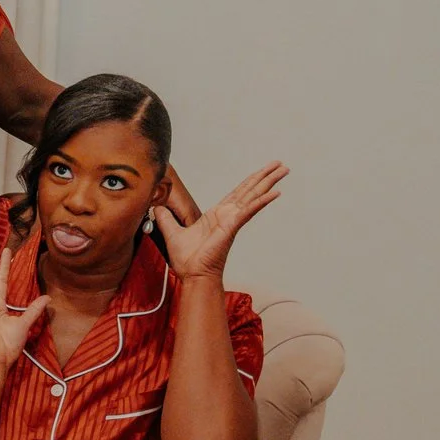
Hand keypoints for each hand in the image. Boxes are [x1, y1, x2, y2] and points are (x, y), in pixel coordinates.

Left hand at [155, 162, 285, 281]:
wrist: (193, 275)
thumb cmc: (188, 260)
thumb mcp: (172, 232)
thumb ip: (166, 218)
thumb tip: (156, 205)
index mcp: (217, 215)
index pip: (237, 193)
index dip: (250, 181)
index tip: (262, 171)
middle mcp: (228, 215)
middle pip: (249, 190)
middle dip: (264, 176)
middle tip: (280, 164)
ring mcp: (232, 221)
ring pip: (253, 196)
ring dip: (268, 182)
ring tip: (283, 170)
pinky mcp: (231, 227)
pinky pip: (248, 211)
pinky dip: (261, 201)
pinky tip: (274, 192)